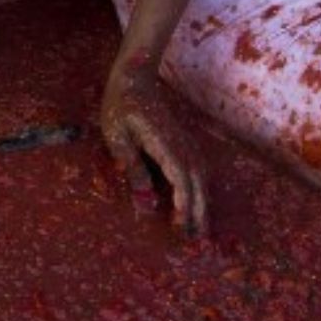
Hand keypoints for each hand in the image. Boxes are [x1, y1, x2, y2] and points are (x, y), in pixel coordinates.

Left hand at [99, 64, 208, 235]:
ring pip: (201, 178)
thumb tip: (146, 201)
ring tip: (201, 230)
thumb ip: (133, 167)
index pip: (180, 178)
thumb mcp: (118, 136)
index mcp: (163, 143)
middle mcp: (181, 145)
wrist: (135, 79)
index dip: (183, 204)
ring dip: (202, 204)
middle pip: (196, 182)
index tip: (180, 227)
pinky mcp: (185, 143)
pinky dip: (200, 190)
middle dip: (198, 212)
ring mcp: (186, 143)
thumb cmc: (120, 107)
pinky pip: (199, 171)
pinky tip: (198, 204)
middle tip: (196, 241)